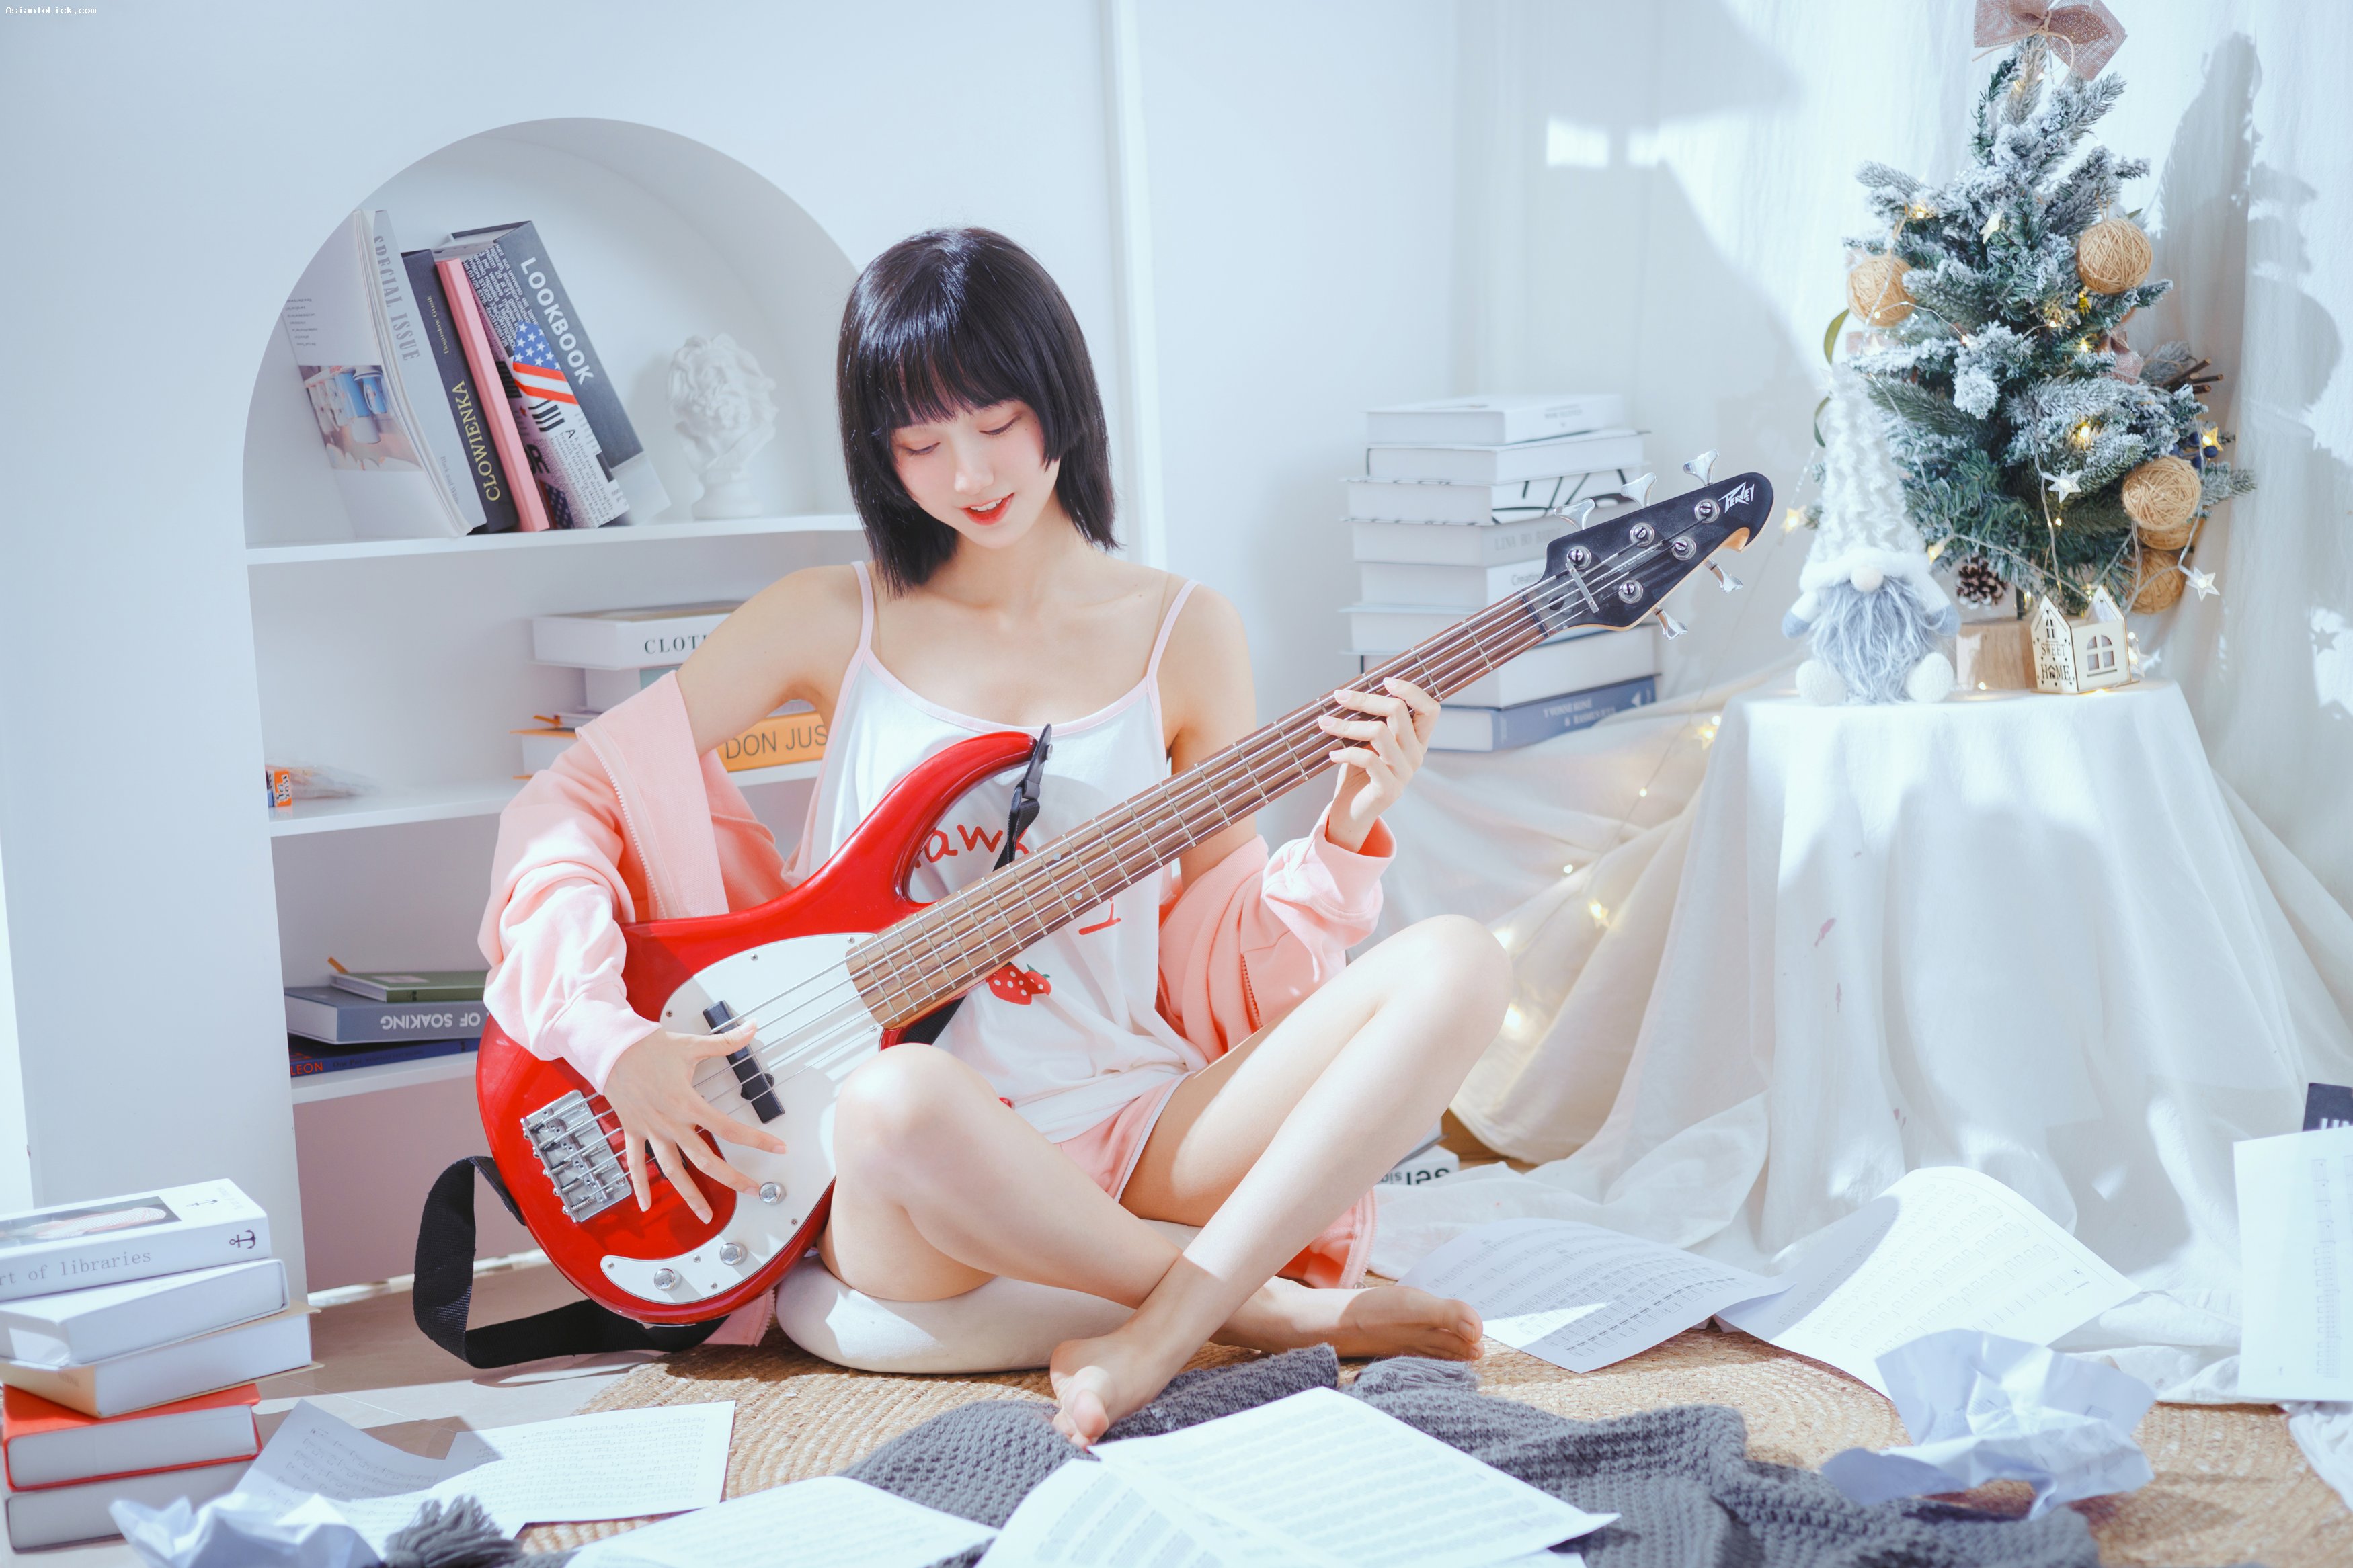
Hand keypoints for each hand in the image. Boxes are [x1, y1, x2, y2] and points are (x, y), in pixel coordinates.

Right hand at [599, 1025, 788, 1221]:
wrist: (610, 1047)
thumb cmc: (649, 1046)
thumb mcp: (692, 1045)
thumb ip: (727, 1042)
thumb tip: (754, 1026)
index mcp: (687, 1104)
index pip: (729, 1128)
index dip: (757, 1140)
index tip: (778, 1149)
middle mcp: (670, 1123)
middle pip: (705, 1160)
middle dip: (732, 1178)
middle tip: (754, 1191)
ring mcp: (650, 1130)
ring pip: (672, 1170)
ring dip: (689, 1195)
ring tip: (704, 1215)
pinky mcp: (633, 1130)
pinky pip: (635, 1163)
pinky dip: (640, 1184)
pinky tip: (645, 1204)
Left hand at [1316, 677, 1436, 851]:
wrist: (1351, 813)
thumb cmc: (1357, 773)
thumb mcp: (1367, 742)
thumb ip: (1371, 721)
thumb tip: (1352, 691)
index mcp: (1416, 741)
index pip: (1431, 709)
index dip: (1412, 691)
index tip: (1385, 680)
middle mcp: (1416, 755)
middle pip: (1398, 712)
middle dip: (1365, 699)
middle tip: (1339, 696)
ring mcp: (1405, 773)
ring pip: (1379, 732)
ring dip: (1347, 725)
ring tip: (1325, 724)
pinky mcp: (1389, 789)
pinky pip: (1368, 759)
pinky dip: (1346, 752)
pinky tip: (1331, 754)